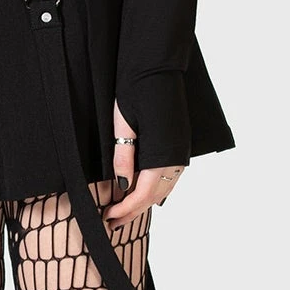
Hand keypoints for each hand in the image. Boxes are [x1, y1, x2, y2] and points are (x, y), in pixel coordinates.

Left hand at [103, 98, 186, 224]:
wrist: (156, 68)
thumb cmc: (136, 92)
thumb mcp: (122, 127)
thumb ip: (124, 158)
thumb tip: (123, 187)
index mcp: (163, 156)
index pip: (143, 194)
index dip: (125, 209)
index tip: (108, 217)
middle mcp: (177, 158)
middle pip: (155, 196)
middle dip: (134, 211)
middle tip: (113, 221)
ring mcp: (181, 152)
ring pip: (164, 187)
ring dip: (145, 201)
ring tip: (125, 210)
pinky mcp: (180, 144)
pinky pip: (169, 175)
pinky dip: (155, 187)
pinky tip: (141, 188)